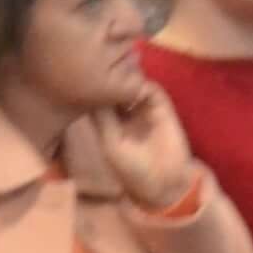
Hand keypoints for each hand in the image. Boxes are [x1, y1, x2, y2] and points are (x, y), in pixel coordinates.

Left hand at [95, 80, 199, 212]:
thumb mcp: (110, 143)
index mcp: (108, 122)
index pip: (99, 97)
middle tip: (106, 70)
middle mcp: (125, 113)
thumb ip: (103, 118)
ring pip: (134, 85)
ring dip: (129, 79)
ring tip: (122, 79)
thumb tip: (94, 91)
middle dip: (112, 78)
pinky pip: (153, 91)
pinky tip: (138, 90)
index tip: (88, 76)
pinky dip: (145, 86)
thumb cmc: (131, 168)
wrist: (164, 181)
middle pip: (117, 87)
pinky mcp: (163, 110)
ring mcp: (144, 110)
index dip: (94, 86)